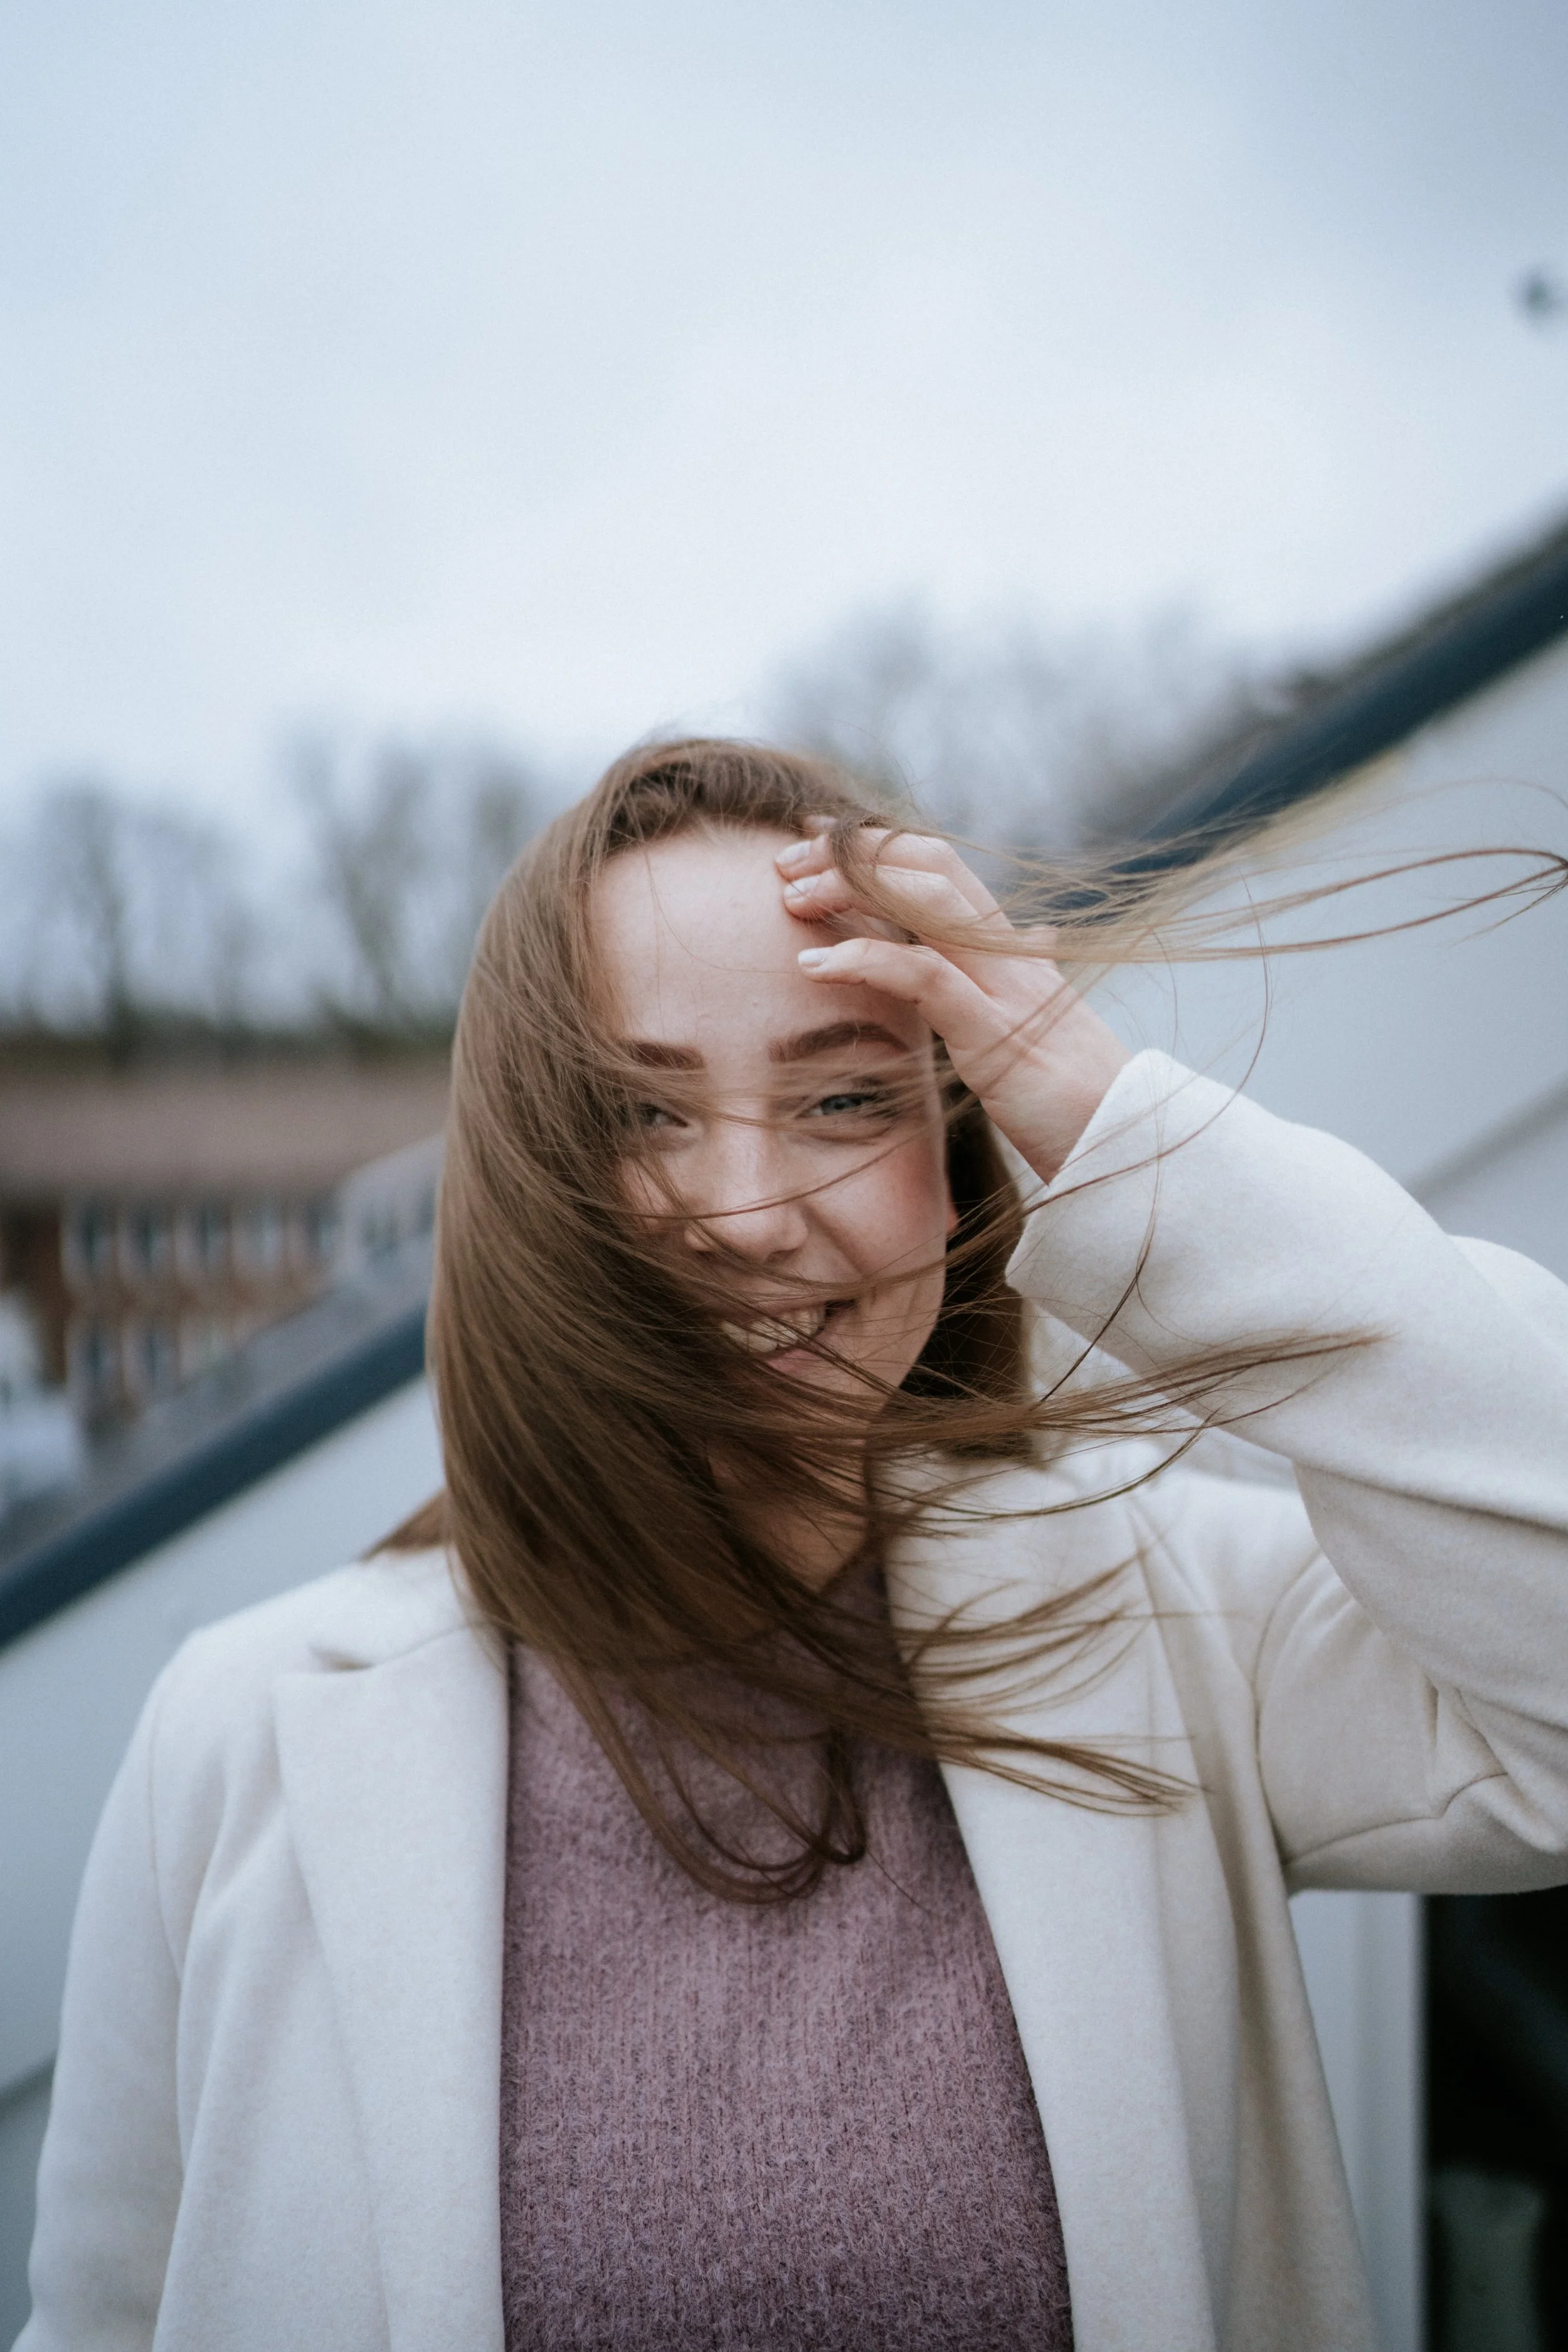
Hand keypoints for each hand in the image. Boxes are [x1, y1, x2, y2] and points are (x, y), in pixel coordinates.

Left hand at [776, 827, 1129, 1184]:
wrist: (1130, 1146)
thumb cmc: (1073, 1102)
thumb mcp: (1028, 1033)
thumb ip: (998, 991)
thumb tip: (1007, 950)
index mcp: (1011, 952)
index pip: (939, 867)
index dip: (873, 844)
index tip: (814, 838)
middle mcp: (1010, 954)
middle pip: (927, 862)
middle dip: (850, 851)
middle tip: (785, 864)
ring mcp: (1006, 989)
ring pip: (924, 900)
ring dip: (849, 888)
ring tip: (790, 901)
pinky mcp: (996, 1036)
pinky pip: (925, 976)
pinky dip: (864, 959)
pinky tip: (814, 967)